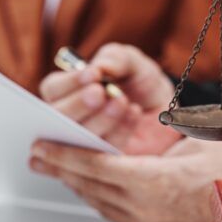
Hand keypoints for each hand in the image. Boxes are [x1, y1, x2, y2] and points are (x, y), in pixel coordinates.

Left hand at [29, 136, 221, 221]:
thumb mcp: (202, 141)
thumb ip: (163, 132)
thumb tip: (132, 112)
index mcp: (156, 183)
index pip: (97, 167)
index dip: (65, 155)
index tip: (40, 146)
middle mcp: (147, 211)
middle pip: (92, 186)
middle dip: (61, 169)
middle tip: (35, 154)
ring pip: (102, 202)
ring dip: (78, 183)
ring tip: (57, 167)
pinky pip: (119, 215)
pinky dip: (102, 197)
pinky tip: (92, 184)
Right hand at [39, 43, 180, 154]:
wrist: (168, 108)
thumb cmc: (140, 82)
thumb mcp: (132, 62)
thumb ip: (115, 58)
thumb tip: (99, 66)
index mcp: (66, 92)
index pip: (53, 89)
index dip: (70, 82)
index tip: (94, 75)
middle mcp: (69, 120)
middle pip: (58, 117)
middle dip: (78, 104)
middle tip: (99, 93)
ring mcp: (84, 144)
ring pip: (79, 138)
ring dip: (100, 119)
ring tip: (121, 101)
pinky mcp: (105, 163)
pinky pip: (105, 152)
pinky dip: (119, 132)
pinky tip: (133, 113)